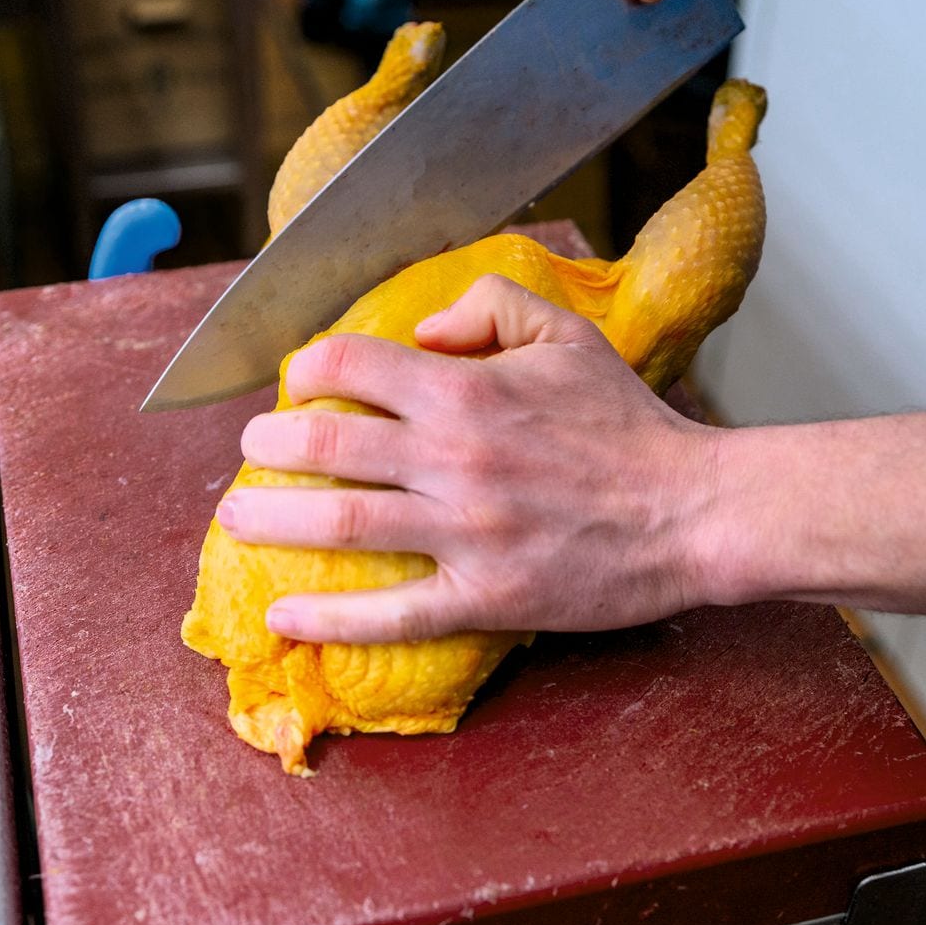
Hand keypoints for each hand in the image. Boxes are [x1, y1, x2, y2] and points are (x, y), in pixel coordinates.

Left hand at [218, 275, 726, 642]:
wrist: (689, 510)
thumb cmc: (626, 422)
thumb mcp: (567, 335)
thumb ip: (488, 306)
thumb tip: (422, 334)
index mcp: (466, 391)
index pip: (352, 364)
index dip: (309, 366)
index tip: (299, 381)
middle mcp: (452, 459)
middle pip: (326, 446)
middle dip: (269, 444)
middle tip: (250, 450)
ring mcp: (463, 534)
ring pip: (342, 527)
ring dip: (273, 521)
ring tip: (236, 518)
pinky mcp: (483, 596)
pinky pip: (392, 613)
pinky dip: (331, 619)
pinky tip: (286, 618)